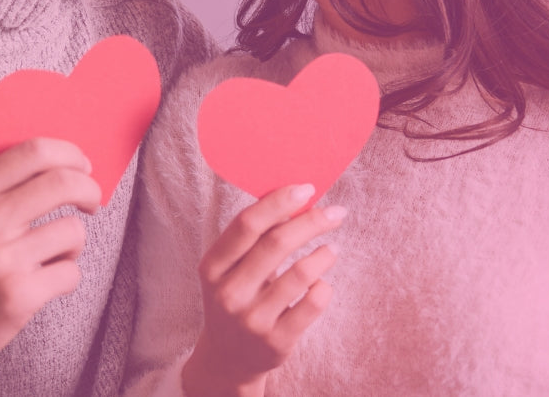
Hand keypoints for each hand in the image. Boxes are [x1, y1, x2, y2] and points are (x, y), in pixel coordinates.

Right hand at [0, 138, 103, 373]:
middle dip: (89, 190)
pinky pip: (70, 272)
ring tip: (54, 254)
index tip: (82, 166)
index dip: (70, 154)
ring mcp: (1, 259)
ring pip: (73, 230)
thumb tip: (61, 163)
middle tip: (90, 202)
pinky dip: (66, 277)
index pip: (33, 152)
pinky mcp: (18, 294)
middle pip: (63, 183)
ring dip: (74, 243)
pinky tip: (45, 282)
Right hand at [180, 184, 344, 396]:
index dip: (279, 202)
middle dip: (312, 221)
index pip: (246, 224)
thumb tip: (294, 196)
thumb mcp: (230, 269)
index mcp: (212, 267)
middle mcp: (228, 293)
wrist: (229, 358)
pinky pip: (313, 303)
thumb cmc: (237, 298)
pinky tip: (322, 283)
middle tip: (335, 213)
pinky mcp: (276, 342)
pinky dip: (324, 286)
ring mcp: (252, 320)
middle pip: (277, 243)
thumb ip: (253, 237)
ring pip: (301, 273)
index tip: (306, 189)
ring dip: (324, 254)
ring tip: (331, 249)